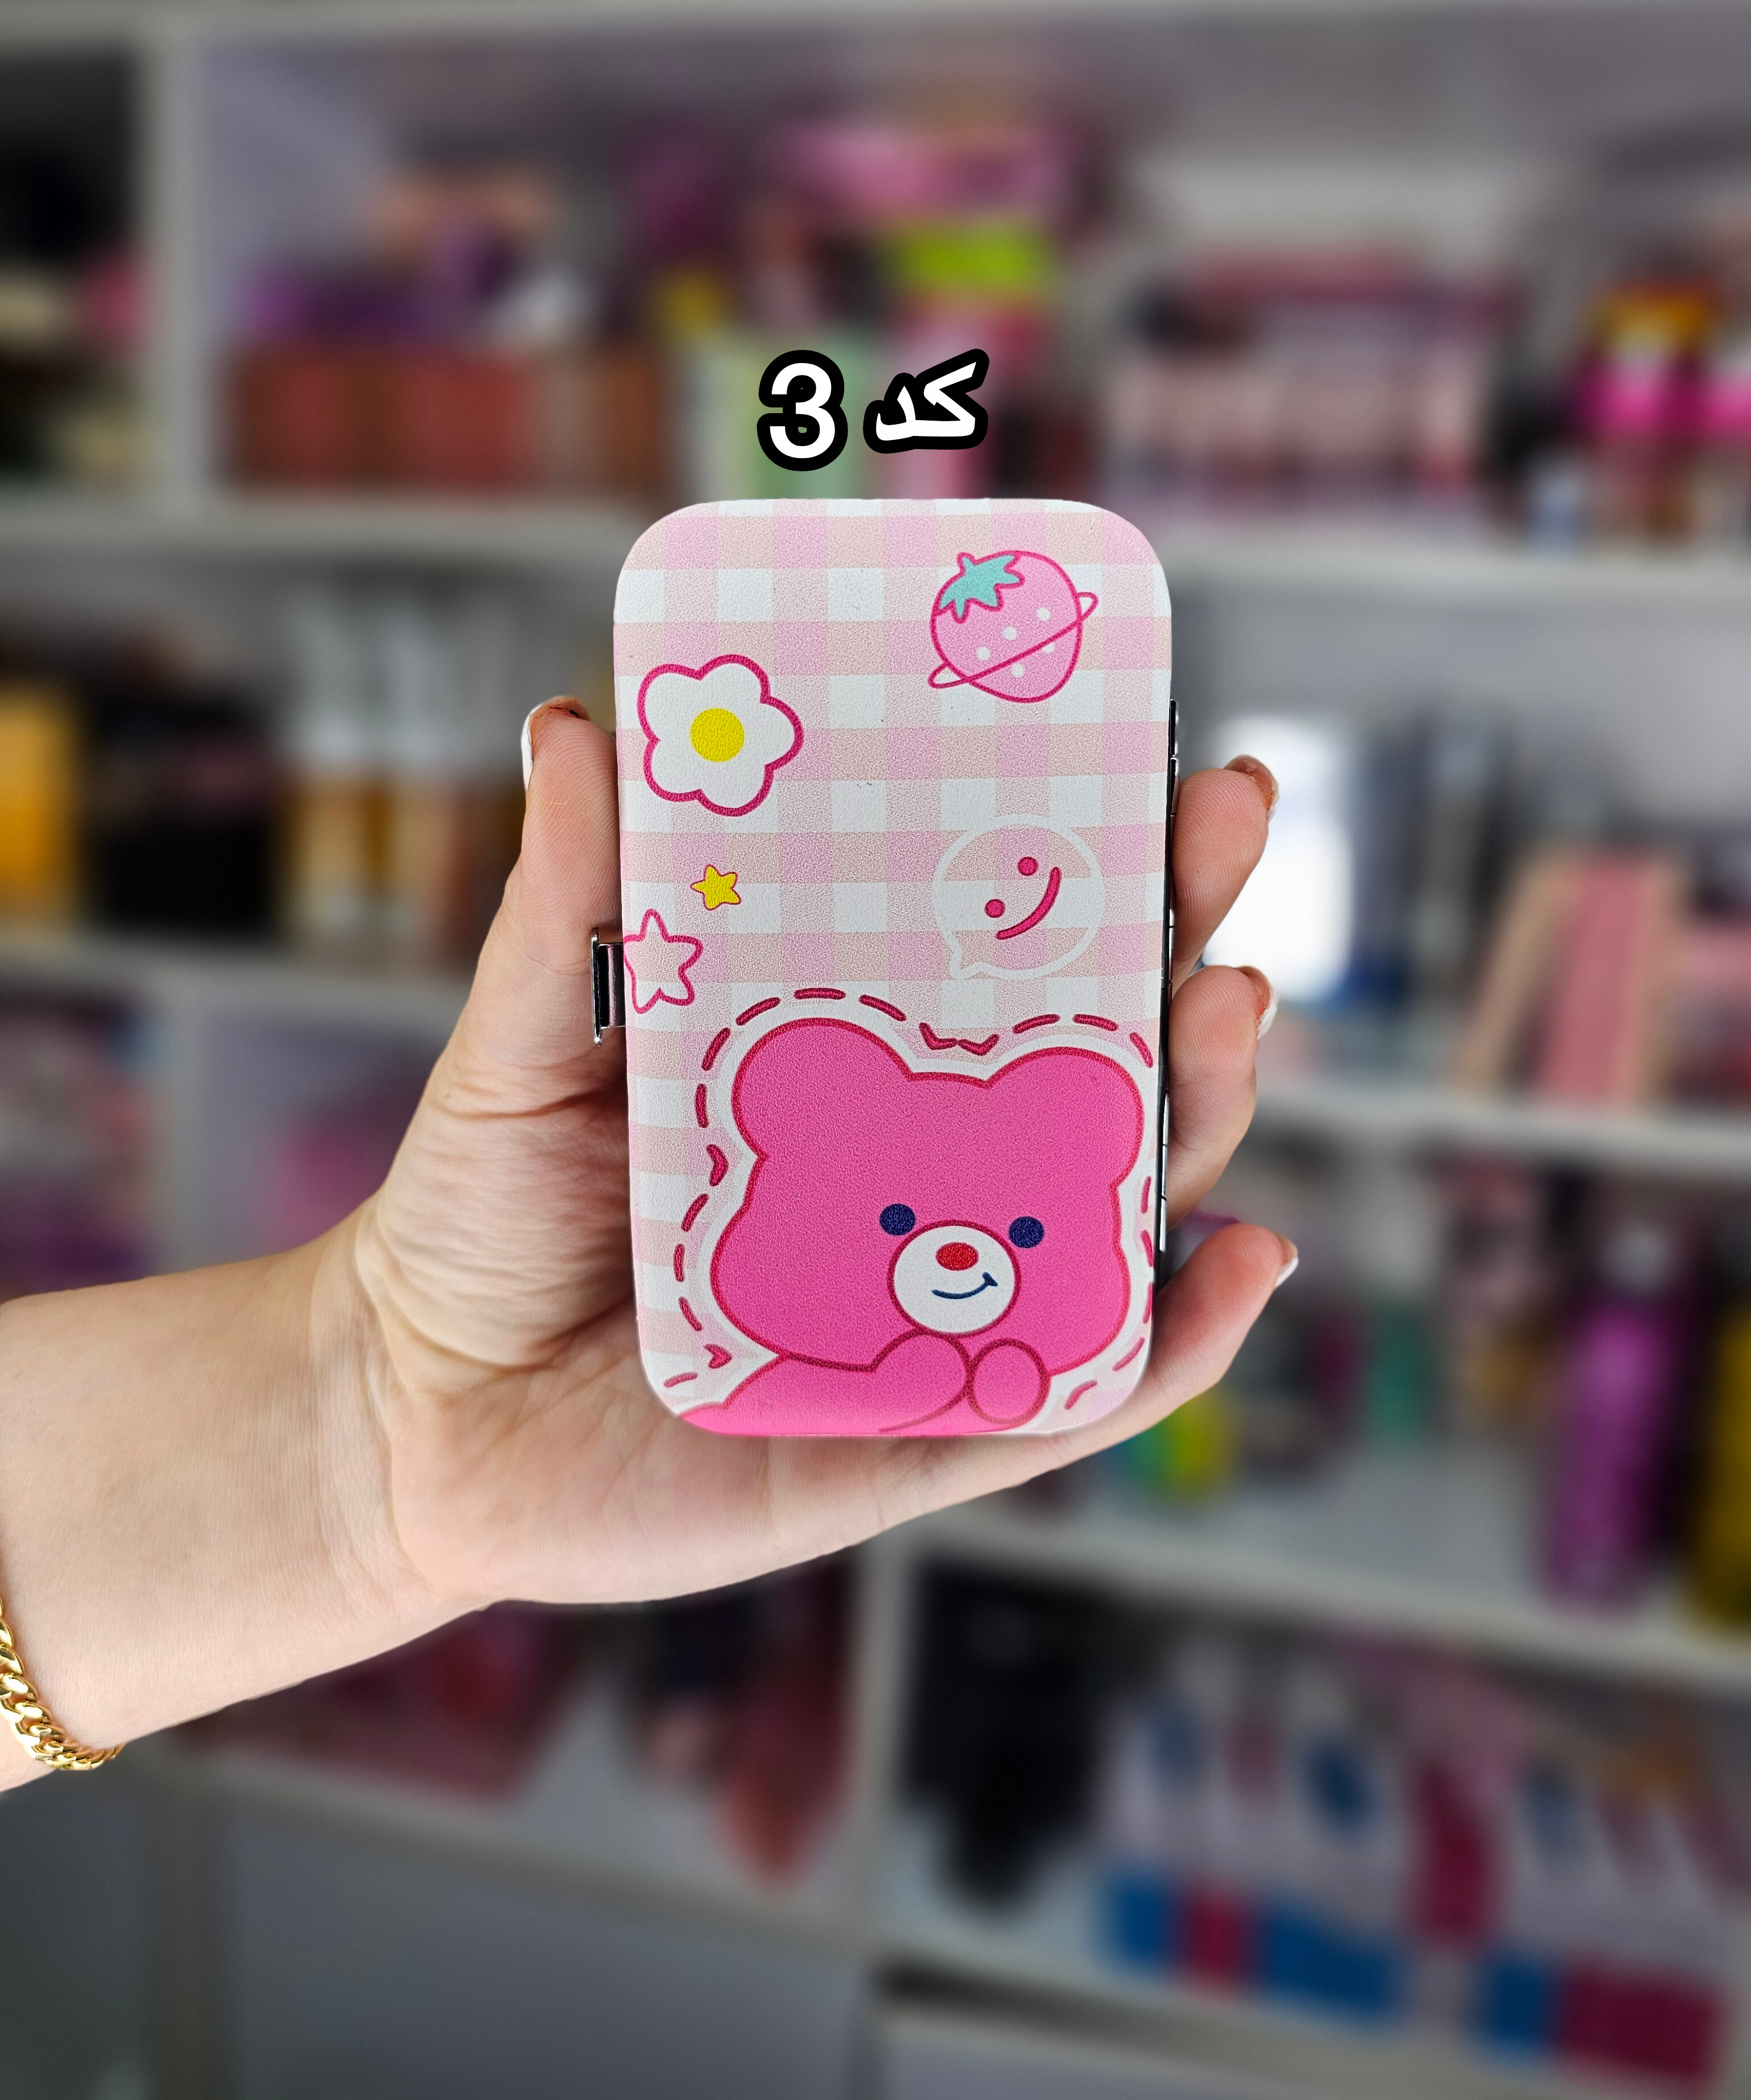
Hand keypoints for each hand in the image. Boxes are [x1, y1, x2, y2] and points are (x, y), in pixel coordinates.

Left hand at [350, 707, 1287, 1609]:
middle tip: (1223, 836)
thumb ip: (563, 904)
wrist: (412, 1413)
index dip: (1111, 871)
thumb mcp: (525, 1042)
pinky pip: (1078, 1396)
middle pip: (1101, 1068)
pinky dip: (1178, 1343)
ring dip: (1203, 1113)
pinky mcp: (921, 1439)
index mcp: (858, 1071)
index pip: (1012, 962)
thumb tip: (573, 722)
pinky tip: (1243, 1255)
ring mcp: (941, 1304)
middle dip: (1189, 951)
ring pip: (1117, 1215)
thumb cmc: (481, 1215)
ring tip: (1230, 1009)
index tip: (1173, 767)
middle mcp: (925, 1178)